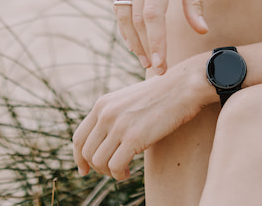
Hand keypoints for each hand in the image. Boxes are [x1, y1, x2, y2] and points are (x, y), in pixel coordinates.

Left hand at [72, 54, 210, 179]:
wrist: (183, 87)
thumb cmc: (161, 97)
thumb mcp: (128, 101)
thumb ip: (113, 116)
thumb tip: (105, 142)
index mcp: (102, 105)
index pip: (78, 137)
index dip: (78, 158)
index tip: (85, 170)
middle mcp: (105, 114)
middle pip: (86, 152)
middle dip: (96, 168)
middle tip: (112, 172)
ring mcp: (118, 125)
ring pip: (98, 161)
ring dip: (109, 172)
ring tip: (123, 172)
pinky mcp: (134, 137)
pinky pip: (115, 166)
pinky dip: (119, 174)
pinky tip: (128, 172)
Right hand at [117, 0, 209, 71]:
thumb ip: (195, 0)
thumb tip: (201, 31)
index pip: (152, 15)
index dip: (156, 43)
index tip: (162, 65)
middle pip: (136, 18)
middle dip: (145, 47)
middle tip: (157, 71)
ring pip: (123, 13)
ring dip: (132, 39)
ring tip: (146, 60)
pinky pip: (119, 2)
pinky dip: (126, 23)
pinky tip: (136, 38)